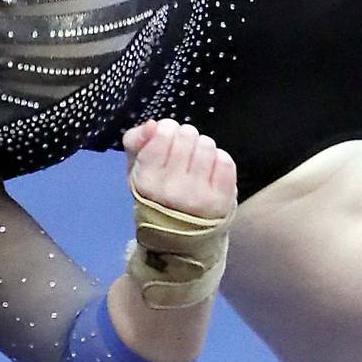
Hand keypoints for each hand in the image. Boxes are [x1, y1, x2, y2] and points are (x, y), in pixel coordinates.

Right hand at [122, 119, 236, 219]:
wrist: (179, 236)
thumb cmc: (156, 196)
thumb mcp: (135, 171)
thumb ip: (135, 142)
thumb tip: (152, 124)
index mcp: (146, 181)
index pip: (163, 133)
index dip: (167, 129)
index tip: (166, 140)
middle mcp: (172, 190)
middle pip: (188, 135)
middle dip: (186, 138)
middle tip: (183, 153)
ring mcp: (198, 196)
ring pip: (207, 145)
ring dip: (202, 148)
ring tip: (196, 163)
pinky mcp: (221, 200)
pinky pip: (225, 161)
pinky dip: (219, 161)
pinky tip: (210, 173)